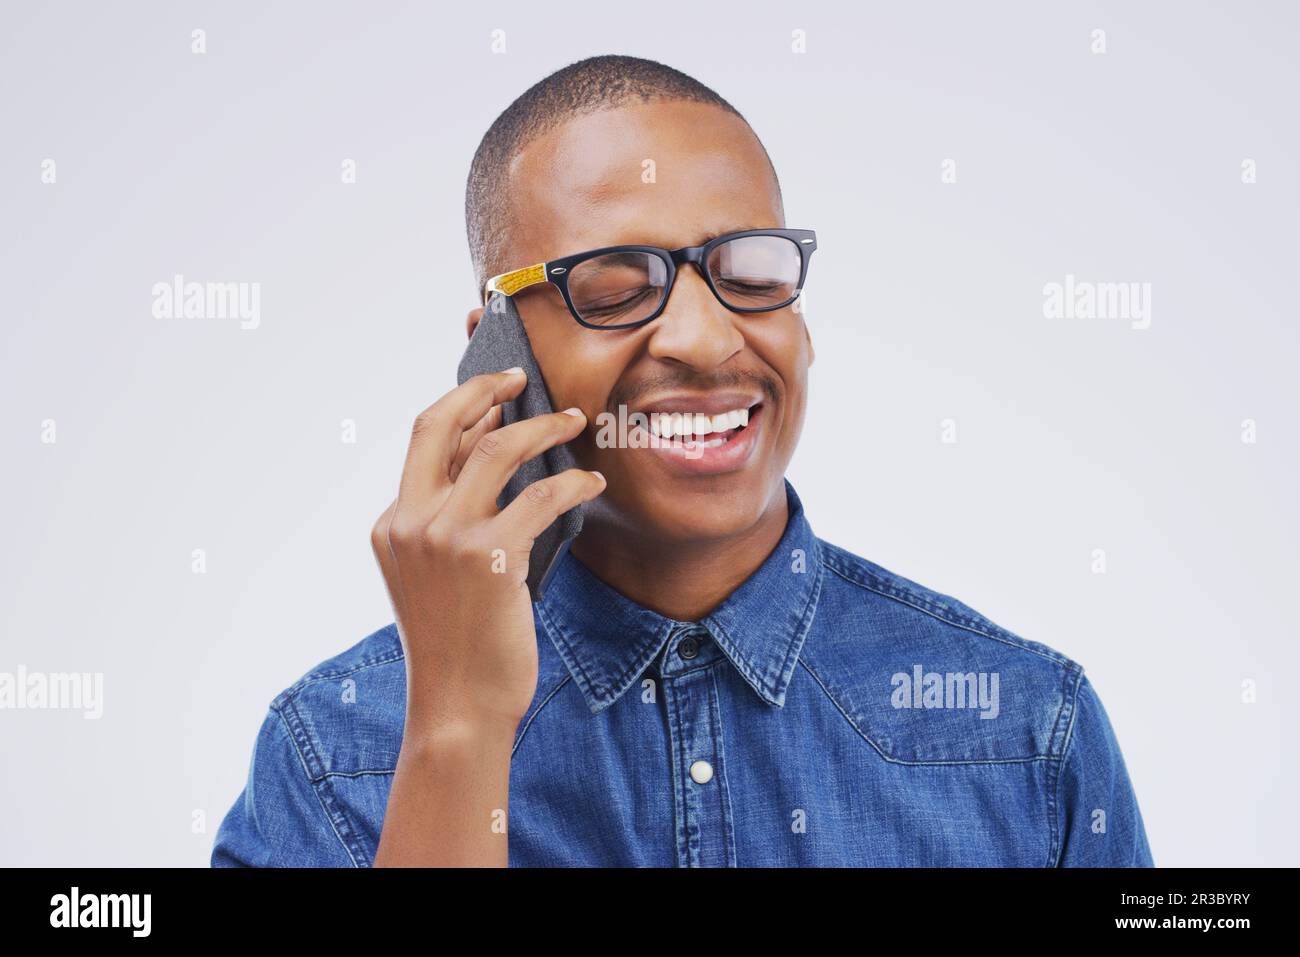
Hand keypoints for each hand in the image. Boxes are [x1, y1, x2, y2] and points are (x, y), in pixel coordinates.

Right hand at [370, 368, 604, 736]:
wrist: (458, 705)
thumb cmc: (458, 642)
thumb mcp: (436, 574)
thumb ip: (449, 520)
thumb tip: (490, 456)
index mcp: (392, 523)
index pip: (424, 442)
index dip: (463, 408)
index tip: (496, 393)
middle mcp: (409, 523)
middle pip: (439, 424)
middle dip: (481, 389)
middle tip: (519, 377)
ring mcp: (445, 538)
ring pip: (495, 450)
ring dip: (540, 426)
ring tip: (574, 421)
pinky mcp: (490, 558)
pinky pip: (542, 496)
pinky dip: (574, 483)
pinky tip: (592, 485)